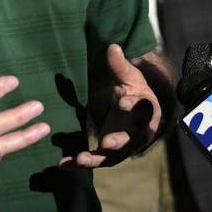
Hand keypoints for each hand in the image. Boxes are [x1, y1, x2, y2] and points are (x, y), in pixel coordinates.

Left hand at [58, 44, 160, 169]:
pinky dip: (79, 164)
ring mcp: (124, 146)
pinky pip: (95, 160)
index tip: (122, 102)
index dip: (135, 106)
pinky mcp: (109, 154)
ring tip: (81, 158)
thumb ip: (120, 65)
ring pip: (113, 156)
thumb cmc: (134, 91)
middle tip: (106, 142)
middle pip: (132, 140)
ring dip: (97, 158)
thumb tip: (113, 47)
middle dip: (119, 141)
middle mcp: (139, 132)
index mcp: (148, 111)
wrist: (134, 110)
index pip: (145, 109)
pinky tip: (63, 164)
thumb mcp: (129, 77)